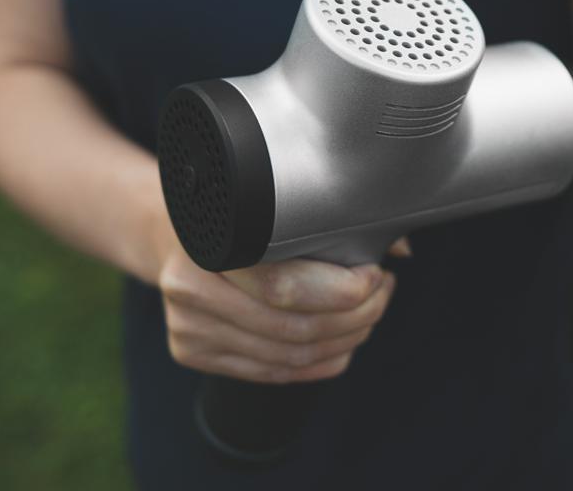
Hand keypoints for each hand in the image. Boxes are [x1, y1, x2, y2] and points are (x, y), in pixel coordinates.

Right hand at [156, 237, 407, 383]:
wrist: (174, 232)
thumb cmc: (240, 212)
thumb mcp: (274, 201)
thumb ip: (334, 220)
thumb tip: (398, 247)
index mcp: (211, 241)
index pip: (286, 286)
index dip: (344, 290)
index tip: (375, 274)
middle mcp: (190, 286)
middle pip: (293, 327)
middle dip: (355, 317)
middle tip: (381, 294)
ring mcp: (188, 325)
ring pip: (289, 357)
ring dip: (344, 341)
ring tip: (367, 315)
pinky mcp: (191, 352)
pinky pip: (272, 372)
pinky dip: (319, 363)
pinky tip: (342, 343)